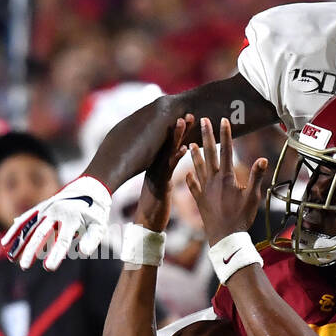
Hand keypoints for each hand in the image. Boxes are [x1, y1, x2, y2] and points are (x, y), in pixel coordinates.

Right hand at [2, 175, 112, 270]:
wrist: (90, 187)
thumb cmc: (96, 213)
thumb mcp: (99, 226)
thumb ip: (91, 240)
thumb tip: (82, 252)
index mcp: (72, 218)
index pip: (62, 240)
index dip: (56, 254)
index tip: (49, 267)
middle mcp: (57, 213)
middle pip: (41, 234)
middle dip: (31, 250)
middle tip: (24, 266)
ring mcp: (47, 209)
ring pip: (30, 227)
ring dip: (20, 242)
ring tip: (11, 257)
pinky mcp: (41, 208)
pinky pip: (26, 219)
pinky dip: (16, 229)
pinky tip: (6, 242)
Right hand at [135, 116, 192, 231]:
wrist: (146, 222)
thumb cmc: (156, 206)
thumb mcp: (161, 186)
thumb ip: (164, 174)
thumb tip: (170, 166)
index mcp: (158, 166)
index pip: (168, 145)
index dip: (178, 131)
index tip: (187, 117)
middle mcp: (156, 166)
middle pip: (168, 143)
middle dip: (179, 128)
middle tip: (189, 112)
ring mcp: (157, 174)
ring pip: (168, 151)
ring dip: (177, 136)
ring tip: (184, 121)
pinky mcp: (160, 184)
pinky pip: (169, 168)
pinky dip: (176, 157)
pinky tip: (184, 149)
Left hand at [184, 117, 268, 243]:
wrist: (225, 237)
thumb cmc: (241, 218)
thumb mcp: (253, 197)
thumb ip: (256, 177)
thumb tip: (262, 159)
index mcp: (227, 177)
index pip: (226, 150)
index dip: (225, 134)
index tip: (223, 119)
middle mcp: (213, 180)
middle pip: (209, 153)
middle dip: (207, 135)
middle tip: (202, 120)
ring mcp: (204, 190)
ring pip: (198, 167)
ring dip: (194, 154)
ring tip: (191, 143)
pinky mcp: (199, 200)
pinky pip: (192, 186)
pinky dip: (189, 178)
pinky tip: (187, 173)